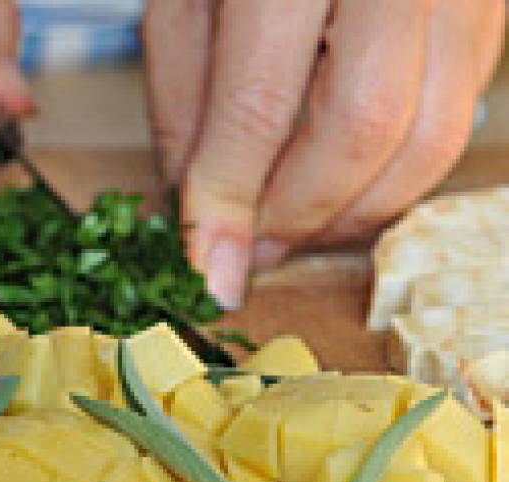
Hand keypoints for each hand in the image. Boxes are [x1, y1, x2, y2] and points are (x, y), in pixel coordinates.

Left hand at [144, 0, 503, 307]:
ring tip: (293, 221)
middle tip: (253, 246)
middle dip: (301, 214)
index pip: (261, 101)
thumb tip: (204, 222)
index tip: (212, 272)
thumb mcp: (185, 8)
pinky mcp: (489, 11)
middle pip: (365, 130)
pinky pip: (455, 117)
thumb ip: (189, 113)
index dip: (230, 200)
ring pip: (429, 138)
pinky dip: (393, 173)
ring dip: (353, 209)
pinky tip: (342, 180)